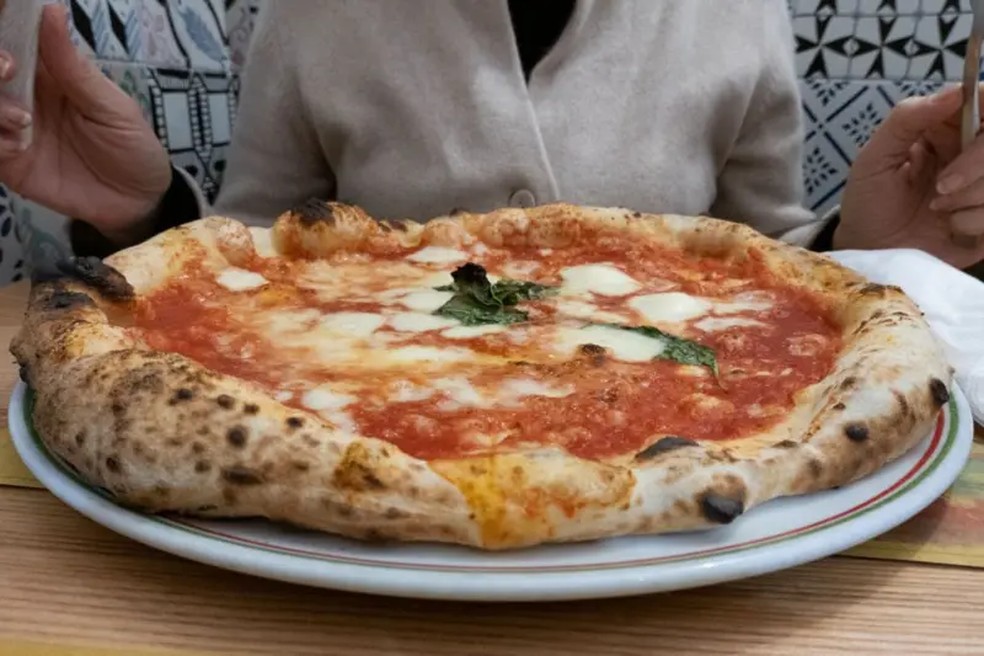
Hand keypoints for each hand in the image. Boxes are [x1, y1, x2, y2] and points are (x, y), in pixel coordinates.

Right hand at [0, 4, 170, 244]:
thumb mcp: (111, 106)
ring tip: (23, 120)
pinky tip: (18, 147)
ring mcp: (11, 126)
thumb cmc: (131, 146)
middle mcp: (22, 93)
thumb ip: (74, 66)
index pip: (14, 35)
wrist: (137, 202)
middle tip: (9, 67)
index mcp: (48, 70)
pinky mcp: (8, 161)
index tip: (3, 11)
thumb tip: (51, 9)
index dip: (4, 18)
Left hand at [836, 85, 983, 268]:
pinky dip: (974, 222)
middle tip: (941, 187)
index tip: (976, 122)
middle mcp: (974, 154)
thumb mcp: (875, 157)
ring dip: (969, 196)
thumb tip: (956, 91)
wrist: (869, 251)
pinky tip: (951, 228)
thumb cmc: (869, 202)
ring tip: (936, 209)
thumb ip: (907, 119)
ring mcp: (983, 188)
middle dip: (976, 162)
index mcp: (949, 129)